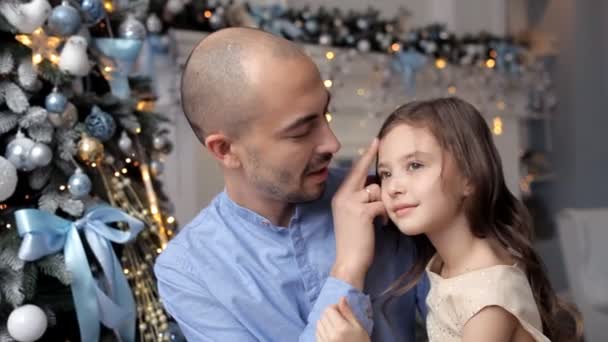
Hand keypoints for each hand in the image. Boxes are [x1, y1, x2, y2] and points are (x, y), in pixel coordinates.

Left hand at [316, 297, 370, 341]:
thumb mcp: (358, 327)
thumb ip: (348, 312)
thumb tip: (341, 298)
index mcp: (341, 328)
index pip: (329, 310)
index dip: (335, 307)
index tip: (341, 311)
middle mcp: (330, 335)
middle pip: (323, 316)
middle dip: (330, 314)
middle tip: (339, 319)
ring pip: (319, 324)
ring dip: (325, 322)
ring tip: (335, 326)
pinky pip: (317, 333)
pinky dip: (322, 330)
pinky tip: (330, 333)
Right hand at [330, 138, 385, 289]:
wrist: (349, 261)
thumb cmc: (354, 241)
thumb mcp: (351, 215)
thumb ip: (358, 200)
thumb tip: (374, 186)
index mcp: (339, 197)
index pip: (353, 172)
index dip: (364, 157)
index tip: (374, 142)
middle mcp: (342, 196)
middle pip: (362, 173)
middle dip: (371, 158)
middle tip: (379, 142)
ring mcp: (351, 203)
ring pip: (376, 190)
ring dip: (382, 203)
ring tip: (380, 218)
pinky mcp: (362, 212)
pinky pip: (381, 204)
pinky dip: (385, 215)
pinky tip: (381, 225)